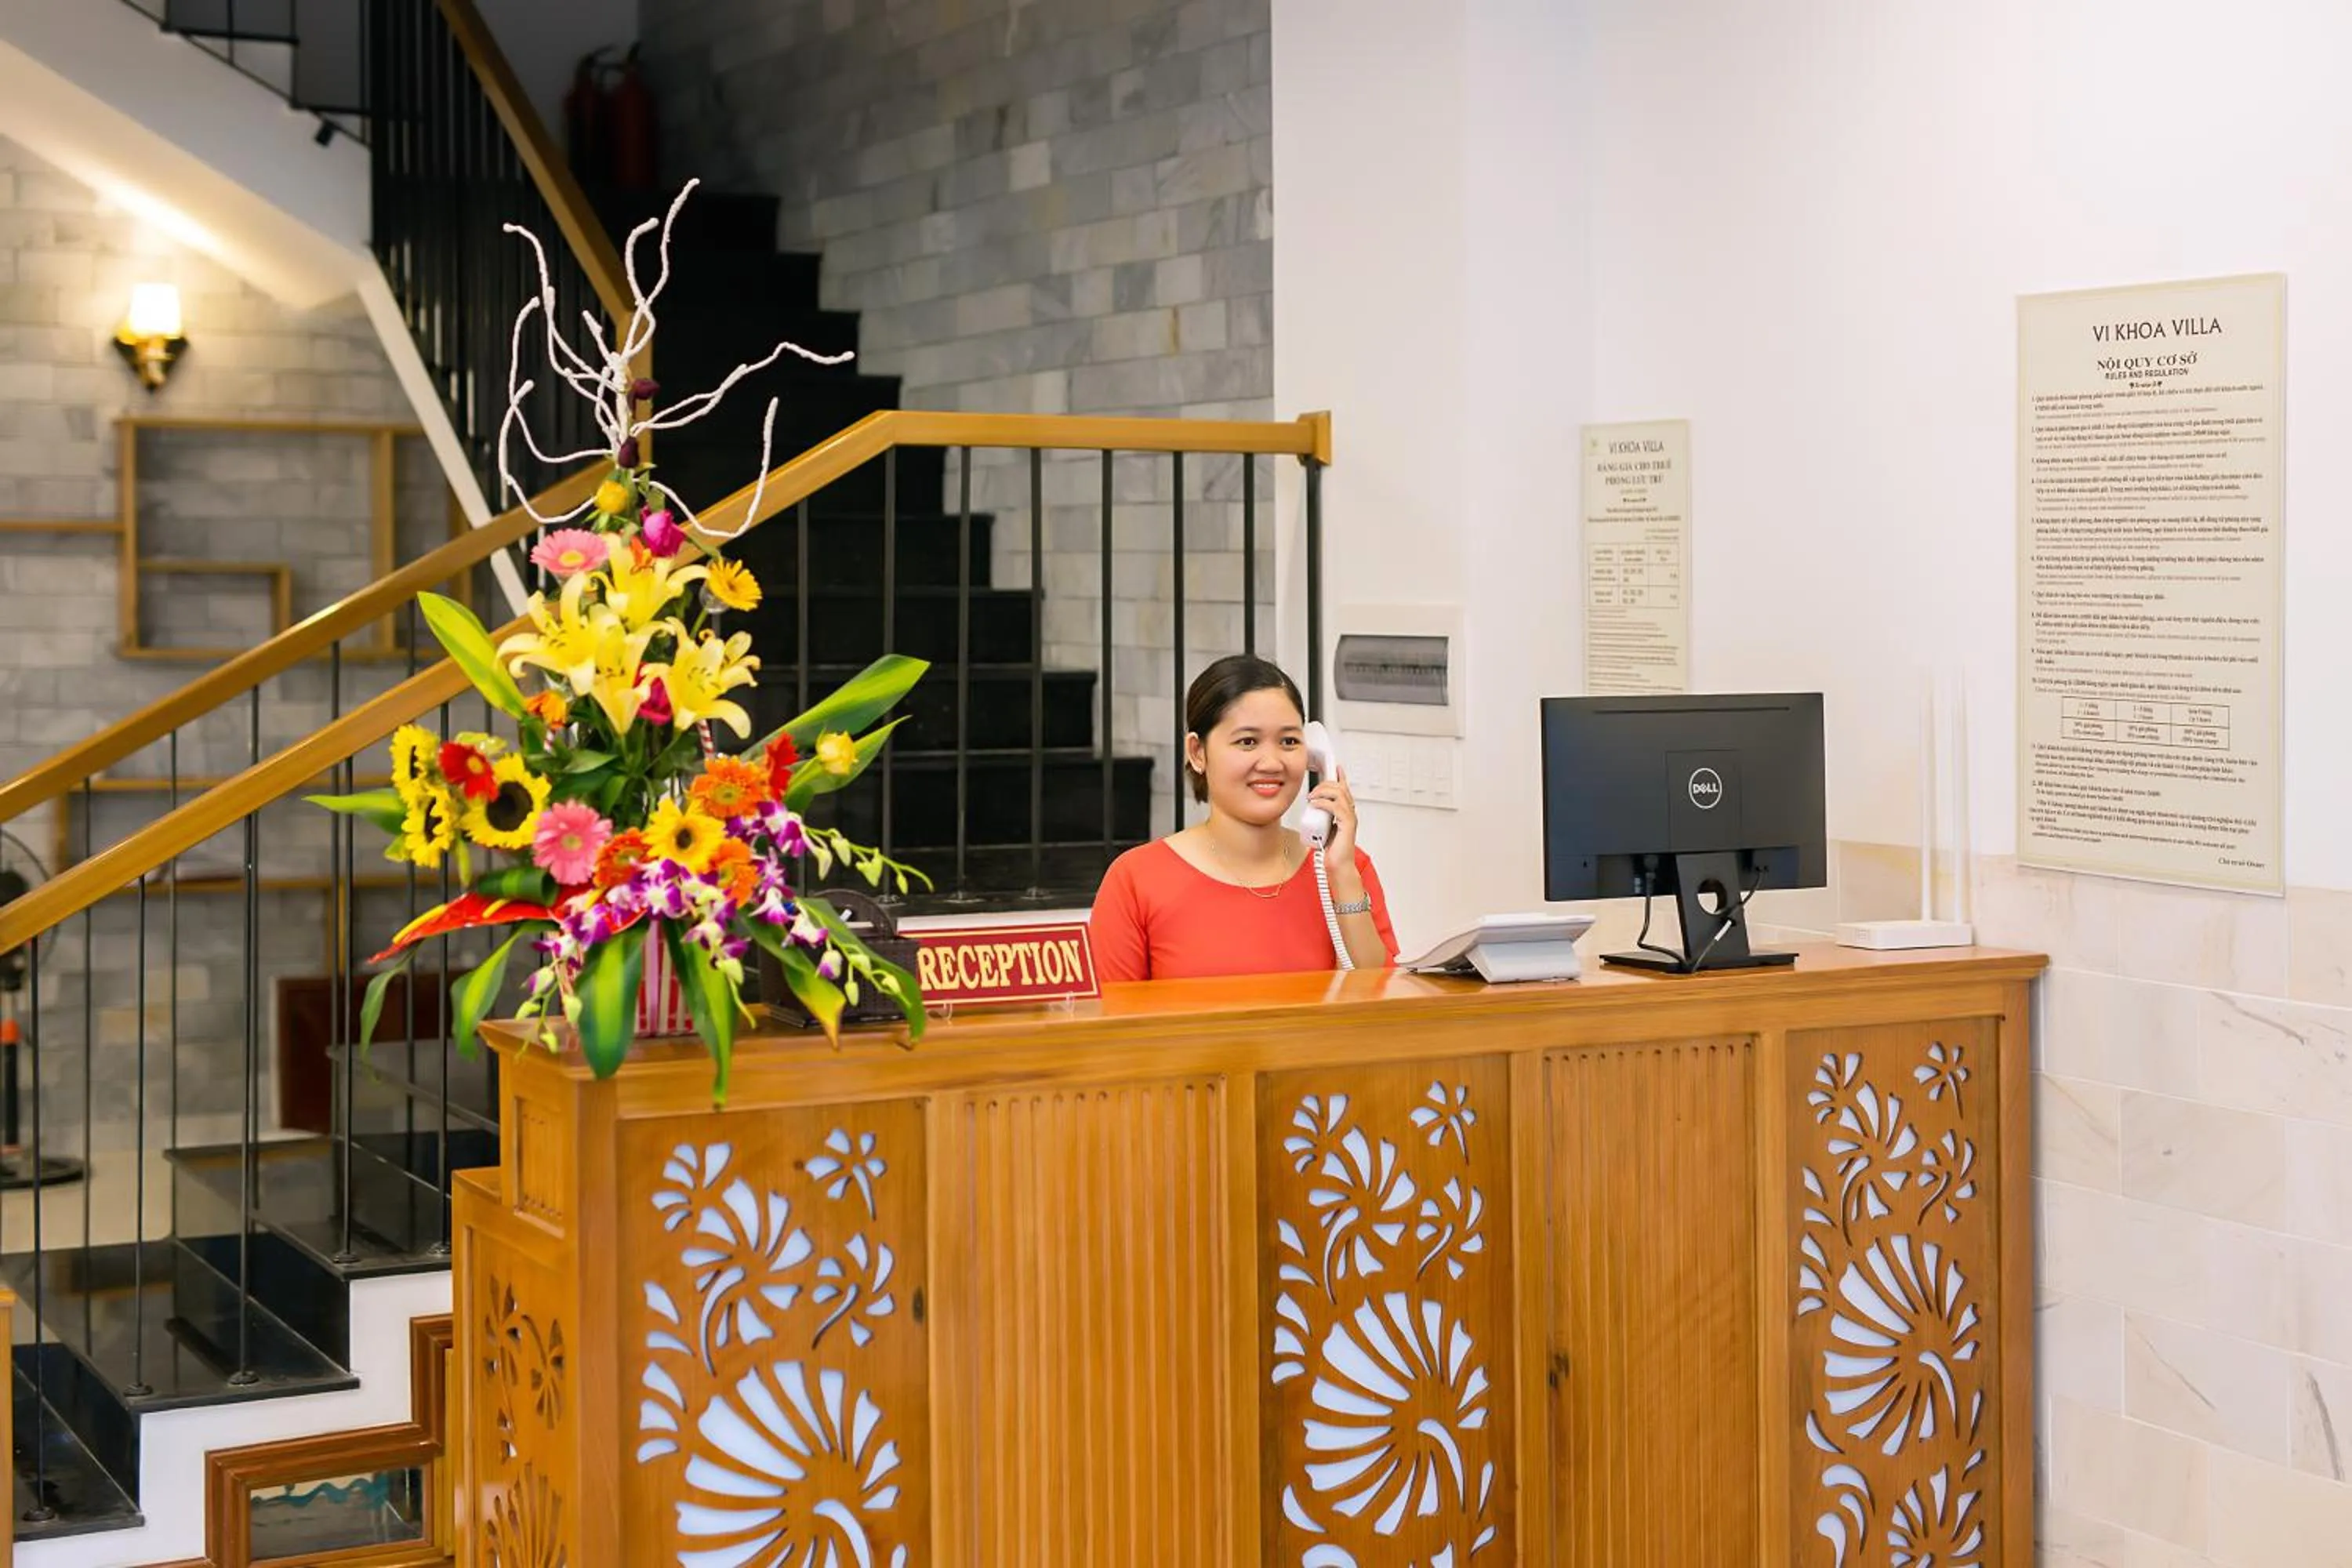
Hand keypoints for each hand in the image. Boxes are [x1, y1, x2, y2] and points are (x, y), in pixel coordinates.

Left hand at [1305, 768, 1362, 893]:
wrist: (1337, 867)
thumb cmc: (1332, 851)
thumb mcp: (1322, 828)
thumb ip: (1320, 817)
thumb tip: (1311, 808)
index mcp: (1345, 813)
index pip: (1345, 790)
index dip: (1341, 777)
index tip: (1336, 768)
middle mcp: (1350, 814)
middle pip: (1341, 788)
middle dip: (1326, 784)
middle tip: (1313, 790)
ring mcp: (1350, 819)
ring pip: (1340, 794)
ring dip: (1324, 792)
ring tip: (1312, 797)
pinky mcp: (1348, 825)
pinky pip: (1337, 807)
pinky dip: (1324, 803)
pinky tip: (1315, 805)